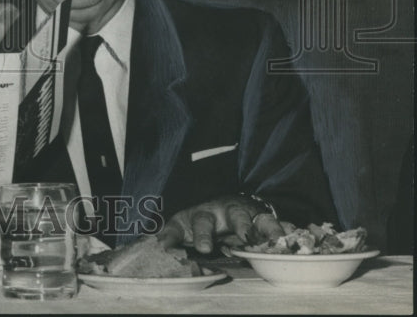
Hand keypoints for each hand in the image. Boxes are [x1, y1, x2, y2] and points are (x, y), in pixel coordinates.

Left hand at [158, 196, 282, 254]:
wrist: (221, 206)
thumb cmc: (199, 220)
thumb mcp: (182, 225)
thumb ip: (171, 235)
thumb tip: (161, 247)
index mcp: (205, 214)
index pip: (202, 222)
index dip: (203, 234)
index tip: (204, 249)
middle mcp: (228, 212)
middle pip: (236, 214)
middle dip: (242, 225)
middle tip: (247, 238)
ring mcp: (249, 215)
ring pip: (261, 218)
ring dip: (270, 228)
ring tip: (279, 239)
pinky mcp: (264, 221)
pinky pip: (279, 224)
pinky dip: (287, 230)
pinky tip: (295, 234)